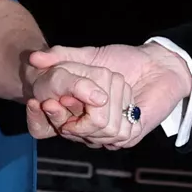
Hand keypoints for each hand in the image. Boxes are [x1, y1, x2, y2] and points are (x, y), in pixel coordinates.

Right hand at [25, 42, 191, 148]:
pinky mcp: (129, 136)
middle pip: (71, 131)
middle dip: (75, 106)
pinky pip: (115, 132)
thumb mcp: (88, 55)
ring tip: (114, 83)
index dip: (48, 113)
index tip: (46, 100)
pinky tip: (126, 93)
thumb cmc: (124, 59)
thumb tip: (33, 57)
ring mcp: (110, 136)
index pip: (54, 125)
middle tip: (85, 86)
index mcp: (78, 114)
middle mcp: (92, 130)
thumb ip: (61, 56)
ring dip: (103, 103)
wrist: (157, 64)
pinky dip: (118, 109)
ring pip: (95, 131)